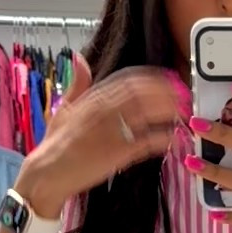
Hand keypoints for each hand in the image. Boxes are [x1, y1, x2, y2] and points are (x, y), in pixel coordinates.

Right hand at [18, 55, 182, 219]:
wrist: (46, 174)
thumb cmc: (56, 144)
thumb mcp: (64, 108)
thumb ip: (77, 84)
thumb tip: (78, 58)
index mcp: (92, 98)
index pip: (128, 80)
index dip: (152, 78)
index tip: (169, 79)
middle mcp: (102, 110)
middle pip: (141, 93)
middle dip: (166, 92)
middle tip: (184, 95)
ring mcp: (110, 132)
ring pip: (146, 114)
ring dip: (168, 111)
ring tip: (184, 113)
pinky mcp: (116, 154)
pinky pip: (145, 142)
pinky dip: (161, 138)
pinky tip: (173, 137)